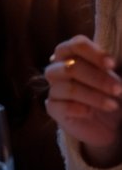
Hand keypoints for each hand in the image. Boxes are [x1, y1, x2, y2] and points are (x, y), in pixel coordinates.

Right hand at [45, 34, 121, 164]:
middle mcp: (60, 70)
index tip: (112, 64)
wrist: (108, 124)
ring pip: (67, 87)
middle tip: (118, 89)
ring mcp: (55, 89)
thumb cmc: (112, 96)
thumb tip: (114, 64)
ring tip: (112, 105)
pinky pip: (59, 106)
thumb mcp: (119, 80)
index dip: (93, 53)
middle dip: (98, 78)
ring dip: (93, 96)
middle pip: (70, 67)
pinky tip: (90, 113)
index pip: (76, 45)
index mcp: (75, 56)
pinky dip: (77, 108)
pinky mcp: (53, 108)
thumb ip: (116, 68)